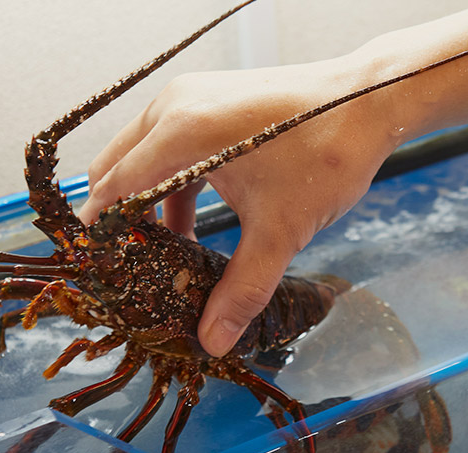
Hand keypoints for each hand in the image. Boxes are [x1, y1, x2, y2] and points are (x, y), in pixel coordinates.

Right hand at [77, 58, 398, 356]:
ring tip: (162, 255)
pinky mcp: (209, 101)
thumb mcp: (281, 230)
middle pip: (116, 169)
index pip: (112, 187)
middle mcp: (174, 105)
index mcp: (181, 131)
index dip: (100, 233)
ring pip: (142, 158)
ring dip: (147, 205)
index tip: (97, 270)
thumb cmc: (327, 154)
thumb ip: (243, 288)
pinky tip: (189, 226)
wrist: (370, 103)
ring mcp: (191, 98)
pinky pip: (170, 147)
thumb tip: (213, 339)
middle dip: (120, 220)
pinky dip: (171, 185)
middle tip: (128, 267)